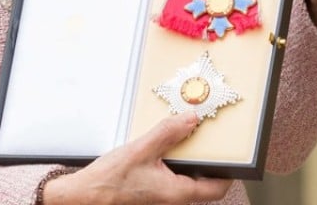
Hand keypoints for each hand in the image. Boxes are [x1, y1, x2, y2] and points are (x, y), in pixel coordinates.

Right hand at [42, 114, 231, 204]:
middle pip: (203, 180)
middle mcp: (173, 196)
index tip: (230, 150)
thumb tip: (192, 120)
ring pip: (186, 175)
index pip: (216, 188)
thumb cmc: (111, 180)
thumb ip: (168, 133)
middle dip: (207, 158)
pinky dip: (172, 156)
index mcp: (177, 193)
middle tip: (206, 135)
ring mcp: (161, 193)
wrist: (86, 194)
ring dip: (188, 155)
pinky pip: (170, 172)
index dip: (227, 171)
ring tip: (184, 132)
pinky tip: (162, 141)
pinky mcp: (151, 187)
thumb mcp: (141, 149)